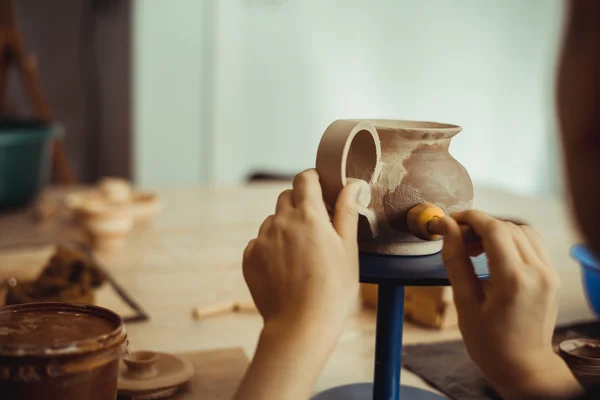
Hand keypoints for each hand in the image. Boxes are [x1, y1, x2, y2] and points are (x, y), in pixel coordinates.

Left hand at [243, 169, 360, 333]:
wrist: (300, 325)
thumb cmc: (333, 289)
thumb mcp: (348, 249)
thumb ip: (347, 212)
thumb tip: (352, 185)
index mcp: (309, 215)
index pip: (304, 179)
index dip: (312, 179)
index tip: (319, 188)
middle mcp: (281, 222)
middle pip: (287, 197)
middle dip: (299, 203)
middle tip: (314, 226)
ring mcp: (262, 239)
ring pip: (272, 220)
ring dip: (284, 227)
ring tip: (300, 255)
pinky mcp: (249, 257)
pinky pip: (259, 241)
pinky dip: (270, 247)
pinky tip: (284, 268)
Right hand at [441, 210, 581, 399]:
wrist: (523, 366)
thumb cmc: (489, 342)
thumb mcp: (464, 302)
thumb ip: (456, 260)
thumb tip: (447, 227)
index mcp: (513, 280)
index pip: (494, 229)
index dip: (471, 217)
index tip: (451, 221)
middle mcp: (537, 272)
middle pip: (508, 227)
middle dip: (480, 224)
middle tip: (459, 239)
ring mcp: (549, 273)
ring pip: (523, 231)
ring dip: (497, 231)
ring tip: (476, 248)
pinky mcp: (552, 276)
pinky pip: (533, 243)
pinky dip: (512, 240)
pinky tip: (495, 254)